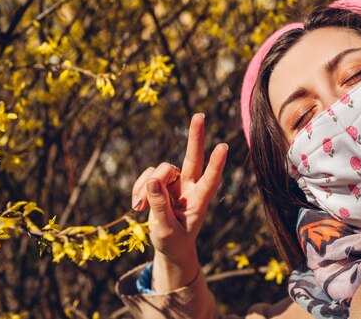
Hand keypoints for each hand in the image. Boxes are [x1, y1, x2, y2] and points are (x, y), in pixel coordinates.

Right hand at [130, 113, 227, 289]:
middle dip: (195, 137)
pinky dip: (139, 188)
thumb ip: (159, 207)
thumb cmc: (173, 241)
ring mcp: (176, 182)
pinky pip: (147, 176)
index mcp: (199, 201)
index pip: (210, 180)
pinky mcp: (161, 182)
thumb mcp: (165, 231)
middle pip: (194, 158)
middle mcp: (190, 186)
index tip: (223, 147)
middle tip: (199, 115)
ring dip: (147, 186)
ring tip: (139, 207)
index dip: (216, 164)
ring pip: (161, 170)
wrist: (169, 246)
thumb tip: (152, 180)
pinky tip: (137, 205)